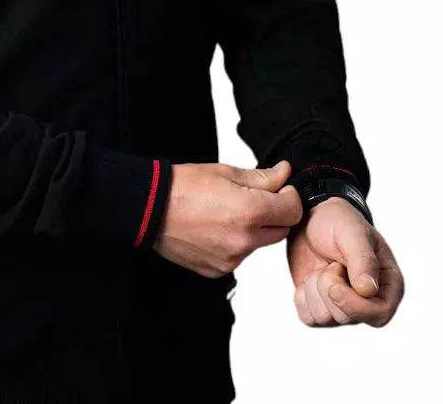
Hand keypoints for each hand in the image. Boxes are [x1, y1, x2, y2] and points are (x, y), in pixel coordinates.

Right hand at [153, 159, 302, 276]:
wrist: (149, 208)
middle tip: (252, 198)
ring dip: (253, 230)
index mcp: (250, 212)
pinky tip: (215, 228)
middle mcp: (245, 240)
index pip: (293, 210)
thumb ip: (262, 177)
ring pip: (258, 244)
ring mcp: (232, 259)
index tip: (281, 188)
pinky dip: (234, 243)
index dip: (290, 196)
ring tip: (225, 213)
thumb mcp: (226, 172)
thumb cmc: (183, 186)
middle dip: (274, 213)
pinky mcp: (219, 271)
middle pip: (281, 230)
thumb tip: (284, 174)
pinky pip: (239, 256)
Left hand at [286, 196, 404, 326]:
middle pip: (346, 317)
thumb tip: (368, 291)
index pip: (379, 315)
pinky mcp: (321, 307)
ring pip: (324, 319)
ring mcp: (344, 307)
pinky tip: (309, 276)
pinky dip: (302, 296)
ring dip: (315, 288)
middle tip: (332, 262)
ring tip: (323, 266)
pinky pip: (308, 318)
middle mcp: (369, 302)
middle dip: (329, 287)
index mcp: (388, 285)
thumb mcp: (353, 233)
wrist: (311, 218)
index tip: (334, 288)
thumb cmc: (339, 222)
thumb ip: (363, 260)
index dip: (355, 307)